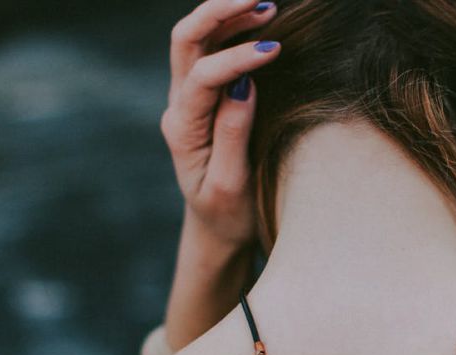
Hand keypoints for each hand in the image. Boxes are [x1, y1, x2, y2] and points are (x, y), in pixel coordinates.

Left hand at [161, 0, 280, 249]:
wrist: (216, 231)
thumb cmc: (228, 215)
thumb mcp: (230, 186)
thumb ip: (233, 134)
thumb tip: (242, 83)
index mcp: (183, 130)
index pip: (203, 77)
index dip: (238, 58)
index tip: (276, 51)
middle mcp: (180, 107)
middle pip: (186, 41)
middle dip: (219, 13)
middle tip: (261, 0)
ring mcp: (189, 99)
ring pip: (197, 40)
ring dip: (228, 16)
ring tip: (268, 5)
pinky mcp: (205, 99)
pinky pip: (211, 53)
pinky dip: (234, 30)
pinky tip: (261, 22)